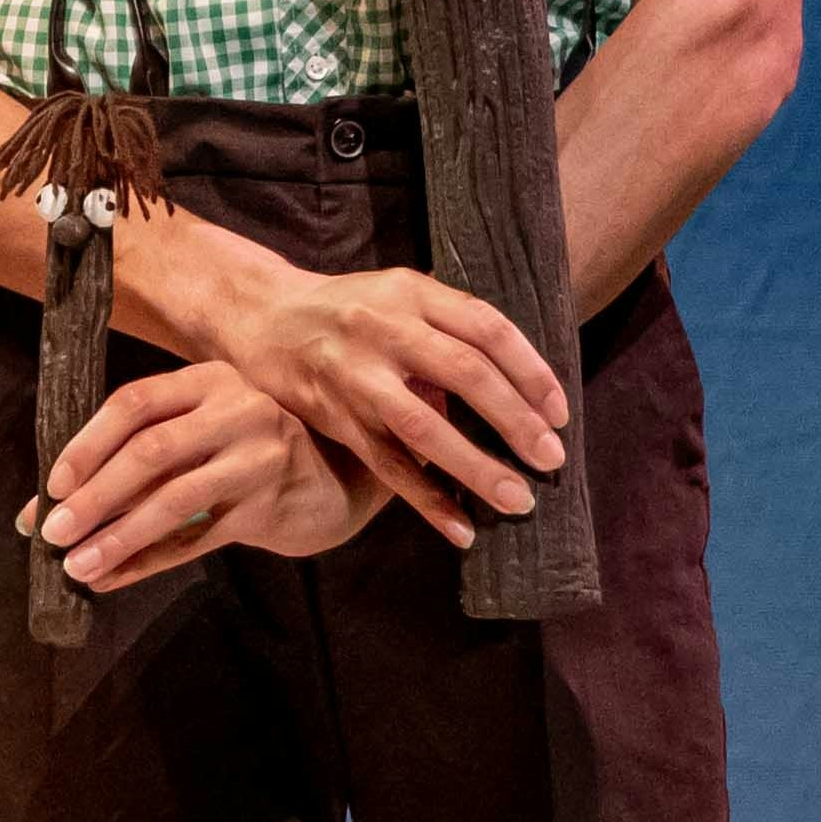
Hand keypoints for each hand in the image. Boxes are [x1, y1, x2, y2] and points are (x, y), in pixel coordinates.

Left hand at [36, 359, 373, 589]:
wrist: (331, 483)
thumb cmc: (243, 454)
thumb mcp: (200, 431)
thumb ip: (136, 453)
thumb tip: (43, 504)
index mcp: (209, 380)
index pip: (136, 402)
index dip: (89, 443)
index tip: (54, 484)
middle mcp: (238, 410)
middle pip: (151, 451)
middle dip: (96, 496)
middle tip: (53, 532)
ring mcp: (259, 457)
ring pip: (175, 500)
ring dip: (118, 536)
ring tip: (76, 565)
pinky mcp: (270, 506)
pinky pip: (197, 539)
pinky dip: (148, 561)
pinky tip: (113, 578)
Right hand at [200, 240, 570, 533]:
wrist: (260, 316)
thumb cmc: (347, 308)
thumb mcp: (398, 293)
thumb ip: (449, 326)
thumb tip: (521, 381)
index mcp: (411, 292)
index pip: (487, 328)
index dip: (531, 371)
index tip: (560, 413)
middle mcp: (384, 328)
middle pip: (465, 373)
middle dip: (515, 421)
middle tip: (551, 459)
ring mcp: (355, 374)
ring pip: (425, 426)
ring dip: (477, 468)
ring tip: (518, 500)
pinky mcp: (333, 416)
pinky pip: (387, 465)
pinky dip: (427, 500)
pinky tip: (461, 529)